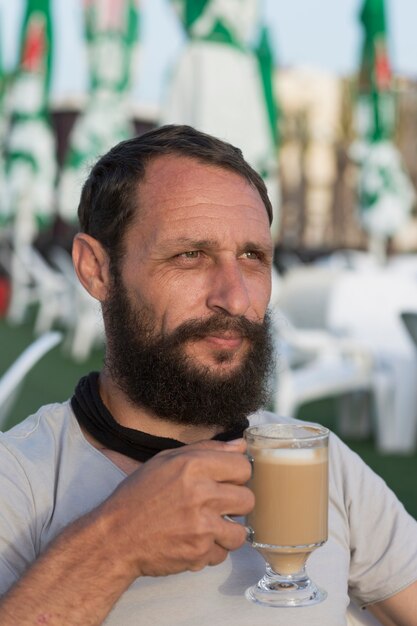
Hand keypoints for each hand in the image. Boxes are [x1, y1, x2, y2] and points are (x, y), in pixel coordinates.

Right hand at [96, 438, 253, 577]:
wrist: (115, 537)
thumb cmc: (139, 495)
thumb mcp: (166, 460)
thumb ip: (207, 449)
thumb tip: (240, 445)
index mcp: (193, 466)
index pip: (244, 467)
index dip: (236, 475)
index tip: (226, 481)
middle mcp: (201, 494)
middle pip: (248, 499)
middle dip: (235, 503)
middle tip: (216, 505)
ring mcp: (202, 526)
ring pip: (240, 531)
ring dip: (226, 531)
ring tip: (207, 526)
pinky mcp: (199, 553)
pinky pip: (222, 553)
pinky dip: (210, 551)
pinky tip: (192, 541)